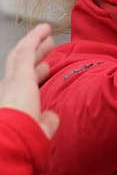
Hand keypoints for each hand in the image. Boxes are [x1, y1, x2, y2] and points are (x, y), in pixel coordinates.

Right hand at [0, 24, 58, 138]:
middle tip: (48, 44)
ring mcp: (10, 83)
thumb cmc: (21, 144)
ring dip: (35, 44)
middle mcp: (6, 92)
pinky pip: (26, 52)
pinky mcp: (19, 76)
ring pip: (22, 56)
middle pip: (21, 67)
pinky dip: (34, 39)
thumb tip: (52, 117)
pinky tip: (44, 29)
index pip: (23, 85)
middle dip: (35, 54)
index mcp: (11, 106)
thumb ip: (45, 124)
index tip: (46, 67)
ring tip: (47, 33)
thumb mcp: (37, 133)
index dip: (35, 73)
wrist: (7, 145)